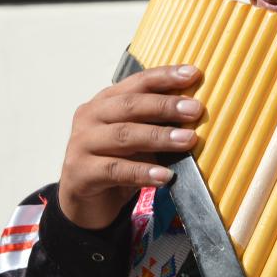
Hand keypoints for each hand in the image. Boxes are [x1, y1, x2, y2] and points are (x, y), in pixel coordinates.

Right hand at [57, 64, 203, 228]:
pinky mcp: (80, 173)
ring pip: (124, 135)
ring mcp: (81, 144)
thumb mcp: (139, 137)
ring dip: (159, 137)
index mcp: (106, 100)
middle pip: (130, 105)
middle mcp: (90, 117)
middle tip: (195, 109)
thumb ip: (157, 122)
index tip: (193, 74)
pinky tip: (165, 176)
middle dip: (165, 106)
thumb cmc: (118, 161)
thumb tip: (196, 111)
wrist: (85, 202)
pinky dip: (142, 172)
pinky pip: (115, 170)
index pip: (138, 82)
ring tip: (187, 140)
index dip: (165, 76)